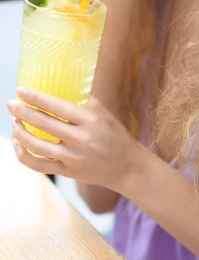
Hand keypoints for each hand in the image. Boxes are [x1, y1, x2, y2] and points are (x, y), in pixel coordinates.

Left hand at [6, 87, 139, 191]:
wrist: (126, 166)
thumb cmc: (115, 135)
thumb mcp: (104, 114)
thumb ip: (84, 102)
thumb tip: (63, 86)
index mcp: (90, 120)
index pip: (57, 106)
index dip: (36, 98)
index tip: (20, 90)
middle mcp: (80, 139)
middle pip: (43, 123)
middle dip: (22, 112)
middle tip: (10, 104)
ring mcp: (72, 158)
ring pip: (36, 145)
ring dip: (20, 132)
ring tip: (14, 121)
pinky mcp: (68, 172)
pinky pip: (38, 165)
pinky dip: (23, 155)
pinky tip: (17, 144)